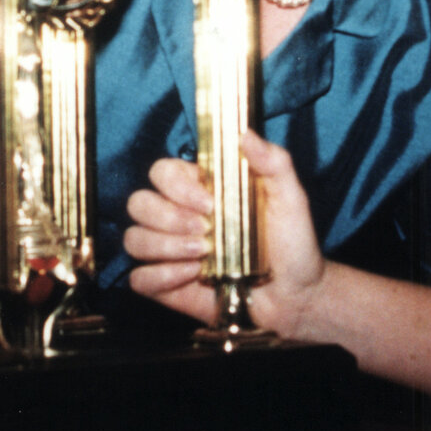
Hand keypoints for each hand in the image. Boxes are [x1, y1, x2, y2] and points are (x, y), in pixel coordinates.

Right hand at [125, 133, 328, 338]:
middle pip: (139, 203)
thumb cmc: (292, 244)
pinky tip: (191, 277)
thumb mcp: (290, 197)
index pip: (162, 172)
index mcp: (200, 190)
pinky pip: (140, 279)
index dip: (177, 186)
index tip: (209, 202)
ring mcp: (170, 252)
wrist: (296, 296)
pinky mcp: (167, 286)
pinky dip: (160, 277)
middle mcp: (179, 217)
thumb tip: (245, 134)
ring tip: (202, 257)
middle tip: (205, 231)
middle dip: (168, 217)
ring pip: (134, 239)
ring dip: (165, 247)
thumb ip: (273, 162)